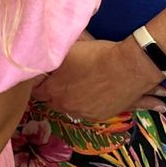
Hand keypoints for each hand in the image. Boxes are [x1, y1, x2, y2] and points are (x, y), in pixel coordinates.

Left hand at [32, 37, 165, 121]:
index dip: (39, 83)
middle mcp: (65, 105)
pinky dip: (89, 104)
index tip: (45, 76)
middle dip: (55, 92)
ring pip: (71, 107)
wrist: (129, 66)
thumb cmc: (96, 54)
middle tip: (63, 79)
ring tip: (82, 84)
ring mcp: (83, 113)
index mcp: (53, 90)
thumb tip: (42, 56)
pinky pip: (88, 111)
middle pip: (52, 101)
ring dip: (72, 99)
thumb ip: (52, 58)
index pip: (36, 91)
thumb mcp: (68, 50)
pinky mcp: (100, 116)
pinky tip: (96, 92)